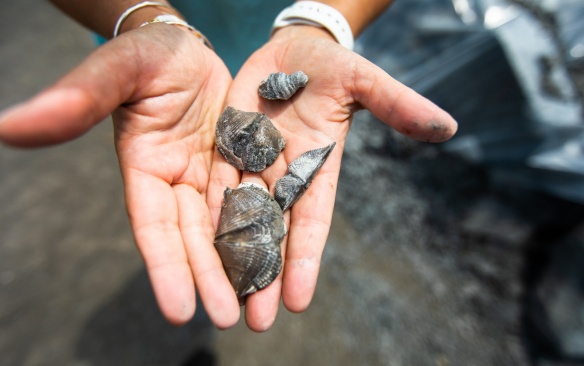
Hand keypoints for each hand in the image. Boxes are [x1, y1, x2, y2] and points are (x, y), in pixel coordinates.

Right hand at [0, 24, 240, 327]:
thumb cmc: (150, 55)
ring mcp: (211, 177)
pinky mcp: (240, 167)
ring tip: (261, 308)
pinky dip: (267, 231)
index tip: (178, 310)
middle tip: (232, 318)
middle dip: (212, 278)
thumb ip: (77, 99)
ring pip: (228, 229)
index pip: (154, 227)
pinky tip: (281, 261)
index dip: (166, 266)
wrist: (188, 48)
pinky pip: (257, 202)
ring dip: (243, 267)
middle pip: (195, 238)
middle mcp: (179, 183)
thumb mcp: (119, 69)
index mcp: (145, 170)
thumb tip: (7, 126)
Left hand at [207, 25, 457, 330]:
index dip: (305, 259)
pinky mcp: (227, 146)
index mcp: (318, 168)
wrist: (293, 48)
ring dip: (232, 256)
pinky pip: (215, 183)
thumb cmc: (332, 65)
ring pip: (240, 216)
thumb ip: (397, 105)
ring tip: (224, 298)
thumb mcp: (364, 81)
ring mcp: (254, 163)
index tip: (299, 301)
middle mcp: (285, 174)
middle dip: (265, 274)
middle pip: (274, 231)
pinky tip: (197, 247)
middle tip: (256, 320)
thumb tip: (448, 126)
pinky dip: (208, 213)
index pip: (312, 222)